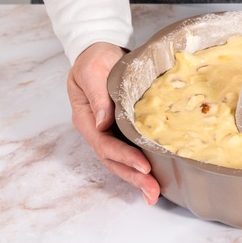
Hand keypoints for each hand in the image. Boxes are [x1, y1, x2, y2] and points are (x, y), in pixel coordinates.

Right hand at [68, 42, 160, 203]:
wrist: (100, 49)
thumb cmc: (94, 58)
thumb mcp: (91, 71)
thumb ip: (97, 96)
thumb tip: (102, 123)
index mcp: (86, 118)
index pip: (104, 145)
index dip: (124, 157)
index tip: (143, 166)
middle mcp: (96, 129)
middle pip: (112, 161)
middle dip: (132, 177)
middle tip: (152, 192)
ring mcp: (109, 131)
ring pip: (120, 161)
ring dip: (137, 178)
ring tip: (154, 193)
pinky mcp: (122, 128)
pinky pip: (130, 150)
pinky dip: (141, 165)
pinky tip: (155, 176)